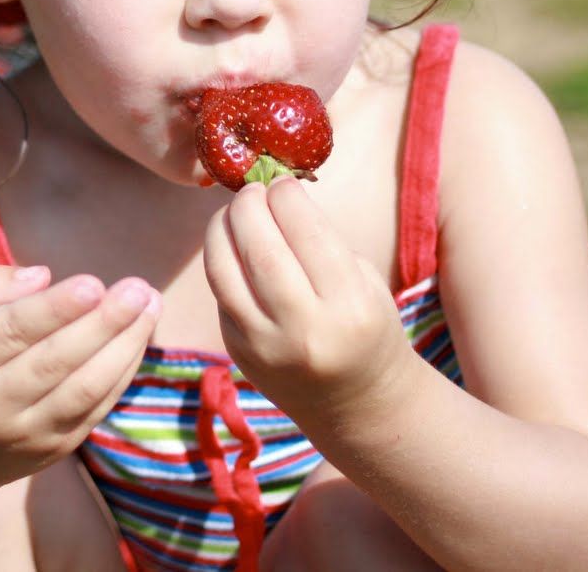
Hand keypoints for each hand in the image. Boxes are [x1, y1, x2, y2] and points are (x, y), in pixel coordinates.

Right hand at [0, 264, 160, 493]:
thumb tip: (42, 276)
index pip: (8, 333)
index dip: (53, 309)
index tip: (93, 282)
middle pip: (54, 363)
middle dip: (102, 324)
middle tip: (137, 288)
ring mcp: (26, 434)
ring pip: (84, 390)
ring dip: (124, 346)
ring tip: (150, 305)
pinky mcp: (55, 449)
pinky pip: (97, 407)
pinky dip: (123, 369)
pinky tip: (138, 335)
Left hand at [202, 178, 411, 426]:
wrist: (358, 405)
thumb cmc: (367, 328)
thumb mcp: (364, 283)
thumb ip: (322, 242)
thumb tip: (273, 194)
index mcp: (350, 306)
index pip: (307, 233)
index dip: (286, 197)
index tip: (281, 182)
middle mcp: (304, 329)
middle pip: (260, 249)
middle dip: (248, 206)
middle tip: (250, 190)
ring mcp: (265, 345)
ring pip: (223, 271)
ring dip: (220, 229)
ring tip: (231, 212)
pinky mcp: (239, 351)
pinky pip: (220, 294)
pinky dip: (220, 261)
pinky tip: (230, 245)